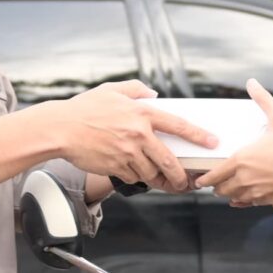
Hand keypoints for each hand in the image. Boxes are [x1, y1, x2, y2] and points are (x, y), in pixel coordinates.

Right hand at [40, 80, 212, 193]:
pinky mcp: (116, 167)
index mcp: (142, 113)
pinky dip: (137, 177)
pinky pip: (133, 177)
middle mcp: (138, 135)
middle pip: (169, 160)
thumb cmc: (84, 108)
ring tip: (163, 182)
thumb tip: (153, 94)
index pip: (178, 125)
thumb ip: (135, 90)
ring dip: (158, 179)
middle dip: (181, 175)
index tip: (213, 143)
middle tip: (186, 181)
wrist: (60, 129)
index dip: (199, 135)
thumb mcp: (111, 90)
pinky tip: (135, 173)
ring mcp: (127, 153)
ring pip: (151, 173)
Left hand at [199, 82, 272, 226]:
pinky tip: (244, 196)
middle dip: (216, 186)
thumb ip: (263, 100)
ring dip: (228, 193)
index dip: (204, 178)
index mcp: (241, 160)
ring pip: (233, 197)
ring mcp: (255, 192)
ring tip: (228, 188)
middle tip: (214, 182)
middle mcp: (244, 179)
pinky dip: (243, 200)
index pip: (214, 175)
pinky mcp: (266, 200)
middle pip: (220, 189)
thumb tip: (252, 82)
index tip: (200, 179)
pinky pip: (248, 203)